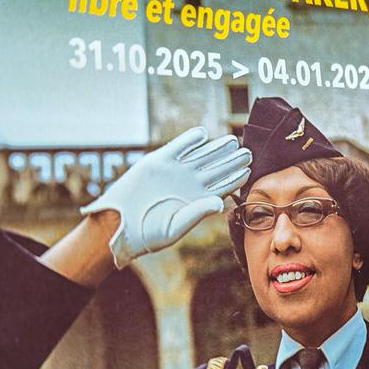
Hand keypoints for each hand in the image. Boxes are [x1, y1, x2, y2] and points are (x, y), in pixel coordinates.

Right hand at [80, 127, 251, 267]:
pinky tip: (202, 134)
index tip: (249, 171)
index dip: (236, 178)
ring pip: (202, 155)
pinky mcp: (159, 161)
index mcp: (199, 199)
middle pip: (217, 167)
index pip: (224, 185)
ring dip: (216, 147)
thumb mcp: (175, 226)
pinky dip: (189, 140)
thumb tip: (220, 202)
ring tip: (232, 141)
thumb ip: (197, 212)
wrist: (119, 224)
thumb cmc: (148, 233)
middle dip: (232, 159)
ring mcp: (176, 170)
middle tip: (248, 152)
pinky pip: (178, 147)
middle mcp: (191, 183)